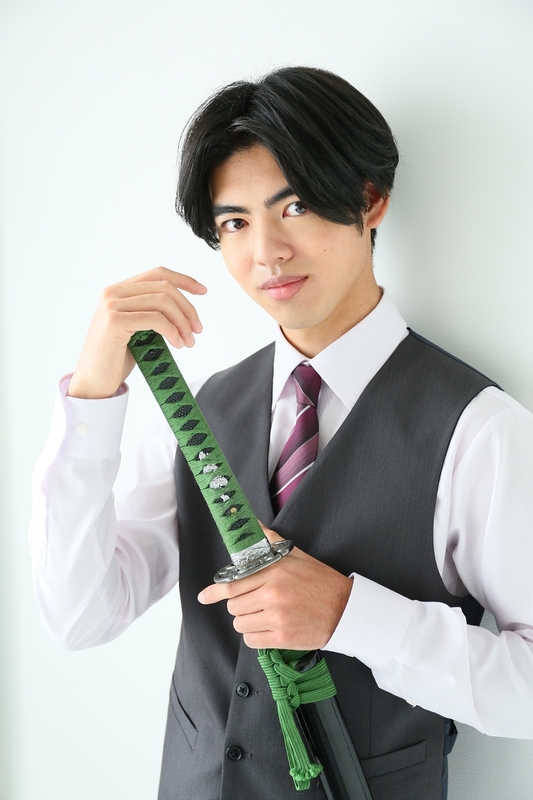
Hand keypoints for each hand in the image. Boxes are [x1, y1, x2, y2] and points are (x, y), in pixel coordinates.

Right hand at [67, 267, 206, 397]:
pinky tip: (178, 344)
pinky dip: (173, 331)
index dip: (183, 280)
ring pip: (162, 302)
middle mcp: (112, 293)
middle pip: (164, 287)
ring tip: (189, 341)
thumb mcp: (137, 329)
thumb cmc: (116, 359)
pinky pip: (155, 319)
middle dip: (187, 308)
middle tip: (197, 329)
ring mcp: (112, 305)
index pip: (157, 274)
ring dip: (182, 322)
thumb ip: (152, 313)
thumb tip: (184, 310)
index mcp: (118, 291)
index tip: (203, 291)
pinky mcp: (115, 321)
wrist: (94, 383)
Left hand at [198, 526, 352, 649]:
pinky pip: (252, 641)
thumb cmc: (320, 581)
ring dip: (247, 622)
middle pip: (233, 605)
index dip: (214, 592)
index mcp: (274, 572)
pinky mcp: (282, 636)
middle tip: (253, 603)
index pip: (233, 583)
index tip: (204, 596)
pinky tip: (269, 629)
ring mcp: (277, 616)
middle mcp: (272, 593)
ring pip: (240, 624)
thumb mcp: (297, 556)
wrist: (346, 609)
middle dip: (239, 606)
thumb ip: (271, 542)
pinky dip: (256, 637)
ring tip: (264, 616)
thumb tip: (254, 524)